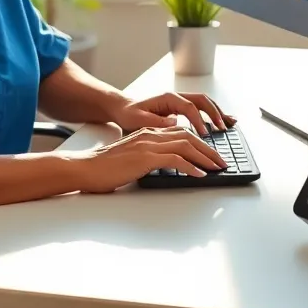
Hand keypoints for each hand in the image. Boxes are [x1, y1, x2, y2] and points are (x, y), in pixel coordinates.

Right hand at [67, 126, 228, 193]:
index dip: (200, 142)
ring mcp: (148, 145)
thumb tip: (169, 166)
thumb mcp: (132, 159)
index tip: (212, 154)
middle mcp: (150, 135)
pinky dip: (191, 166)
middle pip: (188, 136)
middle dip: (209, 149)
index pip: (181, 133)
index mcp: (147, 133)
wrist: (86, 169)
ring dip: (205, 157)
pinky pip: (175, 160)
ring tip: (217, 168)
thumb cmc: (105, 168)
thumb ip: (149, 157)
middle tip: (222, 161)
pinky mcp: (145, 158)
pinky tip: (200, 174)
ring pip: (186, 145)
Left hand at [112, 91, 236, 134]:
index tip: (205, 134)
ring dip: (217, 112)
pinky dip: (214, 113)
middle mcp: (176, 97)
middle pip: (202, 100)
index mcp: (168, 98)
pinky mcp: (181, 108)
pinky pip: (201, 108)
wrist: (125, 110)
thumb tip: (173, 122)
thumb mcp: (138, 120)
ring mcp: (180, 101)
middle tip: (222, 129)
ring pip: (205, 102)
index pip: (189, 107)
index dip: (199, 120)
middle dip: (214, 114)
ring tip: (228, 125)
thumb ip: (155, 121)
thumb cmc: (130, 115)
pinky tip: (224, 120)